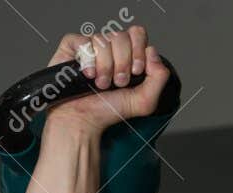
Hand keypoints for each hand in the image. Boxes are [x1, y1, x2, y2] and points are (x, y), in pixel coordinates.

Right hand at [46, 27, 169, 130]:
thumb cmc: (109, 111)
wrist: (84, 120)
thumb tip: (152, 52)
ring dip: (105, 67)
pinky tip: (88, 75)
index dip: (138, 51)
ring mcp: (91, 45)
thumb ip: (159, 77)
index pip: (137, 34)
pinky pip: (84, 42)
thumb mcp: (144, 101)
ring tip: (101, 84)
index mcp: (127, 53)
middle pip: (121, 36)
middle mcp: (109, 46)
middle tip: (118, 82)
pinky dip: (88, 61)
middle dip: (122, 63)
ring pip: (103, 40)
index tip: (135, 72)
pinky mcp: (73, 46)